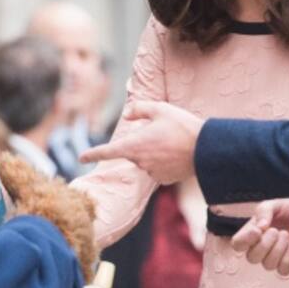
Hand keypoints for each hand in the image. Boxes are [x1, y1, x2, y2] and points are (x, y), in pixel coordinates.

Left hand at [78, 101, 201, 183]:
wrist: (207, 149)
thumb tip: (127, 114)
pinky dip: (165, 161)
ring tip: (174, 141)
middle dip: (143, 142)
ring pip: (147, 160)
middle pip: (134, 151)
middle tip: (164, 131)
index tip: (80, 158)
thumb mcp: (160, 108)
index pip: (108, 151)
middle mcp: (140, 162)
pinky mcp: (165, 179)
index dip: (92, 153)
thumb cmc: (182, 126)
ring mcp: (152, 172)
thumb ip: (139, 108)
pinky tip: (178, 153)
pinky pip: (159, 168)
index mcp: (134, 145)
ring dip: (155, 152)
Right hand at [230, 198, 288, 274]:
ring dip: (277, 249)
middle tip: (276, 231)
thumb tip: (260, 227)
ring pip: (268, 265)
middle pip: (251, 258)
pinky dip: (288, 258)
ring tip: (286, 235)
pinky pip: (282, 270)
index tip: (257, 231)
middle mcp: (261, 248)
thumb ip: (263, 211)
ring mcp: (275, 258)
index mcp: (253, 232)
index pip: (238, 244)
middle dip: (264, 245)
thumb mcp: (275, 204)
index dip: (244, 241)